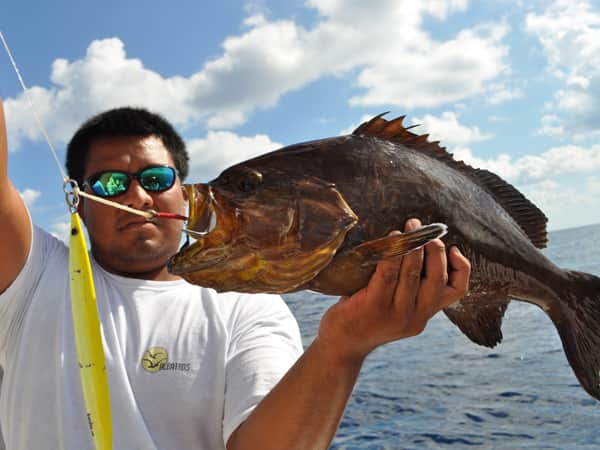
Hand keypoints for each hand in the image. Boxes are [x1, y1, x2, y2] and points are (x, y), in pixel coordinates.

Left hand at [316, 218, 470, 364]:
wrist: (341, 344)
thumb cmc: (366, 315)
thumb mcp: (395, 305)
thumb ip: (409, 286)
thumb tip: (415, 243)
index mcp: (424, 314)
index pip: (456, 290)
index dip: (461, 267)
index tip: (452, 248)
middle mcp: (416, 317)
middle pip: (436, 278)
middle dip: (432, 248)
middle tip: (422, 228)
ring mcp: (396, 315)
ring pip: (412, 274)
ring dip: (412, 246)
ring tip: (408, 228)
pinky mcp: (374, 308)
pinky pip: (387, 274)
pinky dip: (391, 254)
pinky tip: (389, 241)